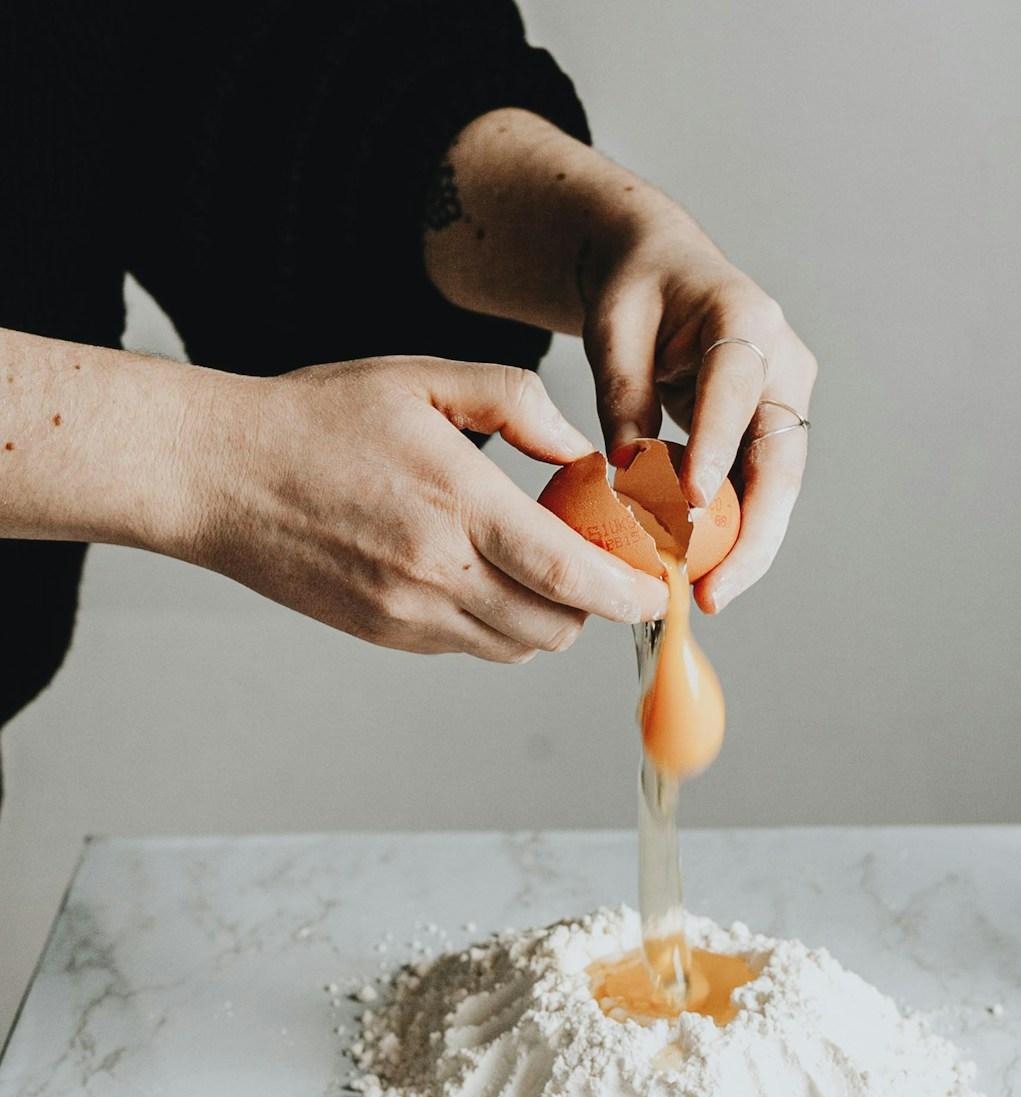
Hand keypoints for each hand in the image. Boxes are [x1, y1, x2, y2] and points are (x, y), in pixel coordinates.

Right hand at [176, 356, 668, 661]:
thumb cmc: (317, 417)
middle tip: (605, 567)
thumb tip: (581, 453)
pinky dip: (502, 626)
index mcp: (457, 504)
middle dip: (597, 605)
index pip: (571, 574)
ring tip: (547, 569)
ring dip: (552, 619)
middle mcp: (437, 573)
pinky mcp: (387, 634)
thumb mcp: (422, 379)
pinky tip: (490, 578)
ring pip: (519, 647)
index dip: (630, 593)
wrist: (217, 475)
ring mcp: (409, 614)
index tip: (659, 589)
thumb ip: (517, 404)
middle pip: (557, 625)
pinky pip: (473, 649)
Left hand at [580, 230, 816, 613]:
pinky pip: (759, 490)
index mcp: (746, 319)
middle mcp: (783, 365)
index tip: (691, 506)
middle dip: (752, 534)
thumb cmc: (636, 290)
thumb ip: (624, 399)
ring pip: (778, 488)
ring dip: (748, 547)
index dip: (716, 448)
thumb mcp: (613, 329)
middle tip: (714, 590)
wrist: (665, 270)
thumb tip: (630, 486)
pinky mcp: (772, 433)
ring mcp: (785, 403)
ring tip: (708, 596)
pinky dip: (735, 532)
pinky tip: (707, 573)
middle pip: (780, 460)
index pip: (736, 390)